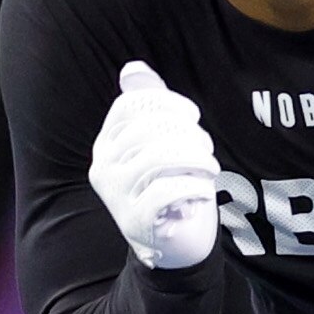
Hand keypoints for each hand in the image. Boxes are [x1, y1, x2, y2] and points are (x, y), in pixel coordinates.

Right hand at [89, 61, 222, 271]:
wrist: (173, 244)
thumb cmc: (169, 186)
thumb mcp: (159, 143)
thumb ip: (149, 105)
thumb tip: (134, 69)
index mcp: (107, 143)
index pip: (131, 105)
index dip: (167, 103)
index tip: (192, 117)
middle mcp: (104, 167)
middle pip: (148, 129)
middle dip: (187, 134)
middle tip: (206, 150)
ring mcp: (116, 196)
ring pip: (158, 157)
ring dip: (195, 158)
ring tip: (209, 168)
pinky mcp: (135, 221)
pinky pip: (166, 190)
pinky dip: (193, 186)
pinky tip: (203, 192)